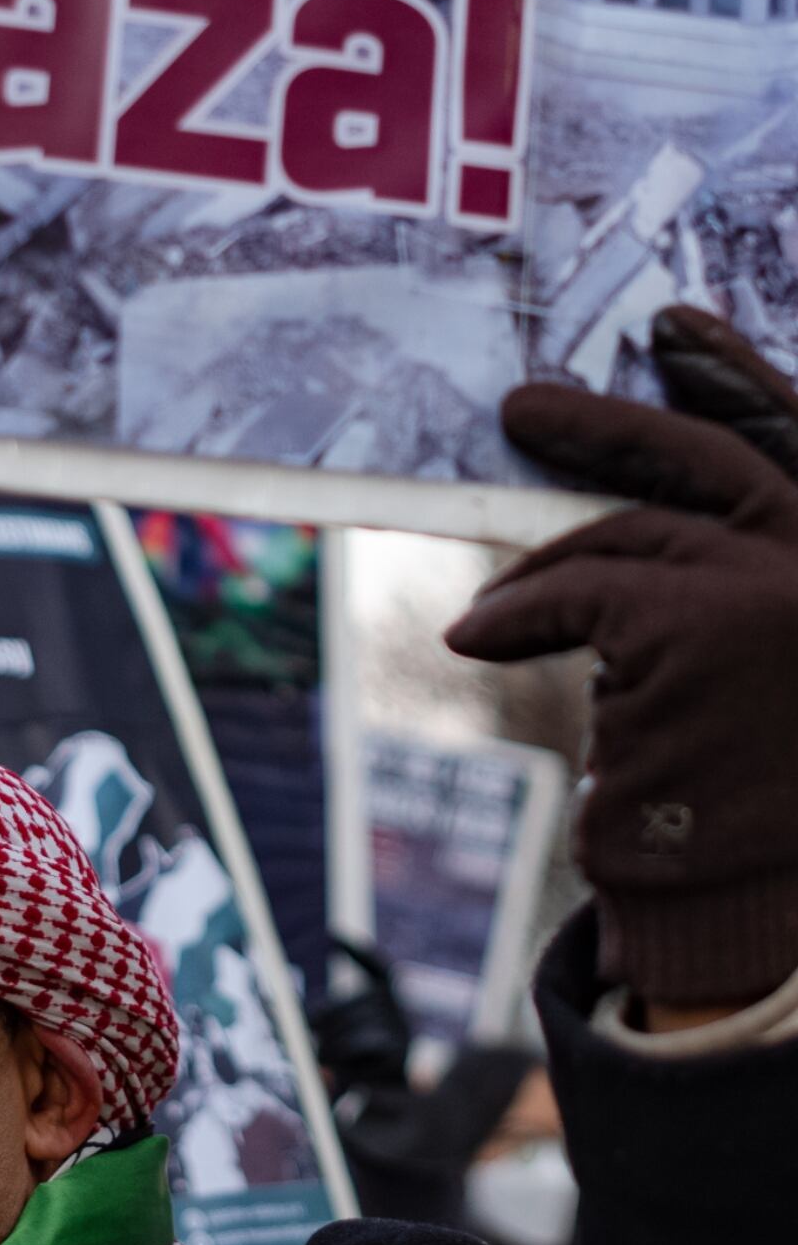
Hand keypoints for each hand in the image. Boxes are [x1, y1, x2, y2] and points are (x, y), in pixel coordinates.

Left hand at [448, 308, 797, 1011]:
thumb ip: (731, 573)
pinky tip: (476, 637)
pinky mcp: (697, 626)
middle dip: (610, 426)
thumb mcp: (763, 663)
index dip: (744, 380)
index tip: (675, 328)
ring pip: (631, 543)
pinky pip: (575, 594)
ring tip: (493, 617)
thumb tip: (629, 513)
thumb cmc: (758, 799)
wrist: (755, 917)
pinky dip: (517, 614)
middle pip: (717, 464)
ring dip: (552, 576)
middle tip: (522, 409)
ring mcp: (784, 590)